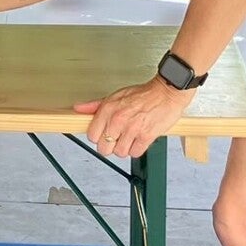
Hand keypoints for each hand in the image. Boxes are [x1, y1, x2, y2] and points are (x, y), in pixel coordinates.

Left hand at [74, 76, 194, 158]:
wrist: (166, 93)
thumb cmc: (143, 94)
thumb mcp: (116, 95)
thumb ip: (96, 105)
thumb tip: (79, 108)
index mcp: (108, 109)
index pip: (92, 136)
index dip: (98, 137)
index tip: (104, 135)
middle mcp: (118, 120)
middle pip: (104, 148)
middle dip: (110, 146)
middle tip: (117, 139)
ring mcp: (132, 129)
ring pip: (120, 153)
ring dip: (125, 148)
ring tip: (130, 138)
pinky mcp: (146, 136)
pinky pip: (135, 153)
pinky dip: (137, 149)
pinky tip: (139, 140)